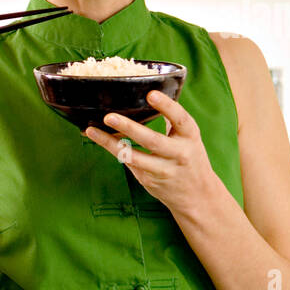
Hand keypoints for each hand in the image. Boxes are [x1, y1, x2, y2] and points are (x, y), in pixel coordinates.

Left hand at [83, 90, 220, 213]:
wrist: (197, 195)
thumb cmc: (189, 158)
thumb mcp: (188, 137)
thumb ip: (172, 119)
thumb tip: (149, 95)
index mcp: (190, 137)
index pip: (180, 119)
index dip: (167, 106)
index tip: (150, 94)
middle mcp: (179, 153)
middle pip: (153, 141)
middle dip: (130, 128)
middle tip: (109, 117)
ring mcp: (163, 170)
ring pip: (134, 157)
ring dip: (111, 143)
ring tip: (92, 130)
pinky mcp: (149, 180)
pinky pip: (128, 163)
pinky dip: (113, 150)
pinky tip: (99, 138)